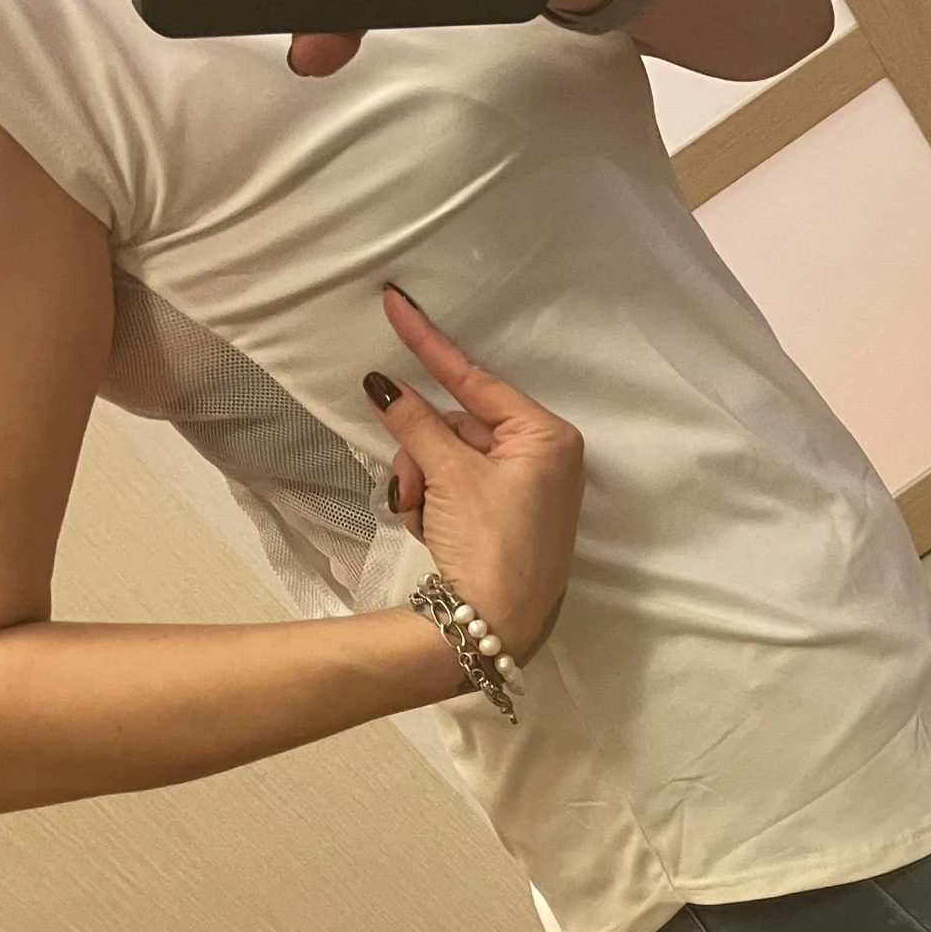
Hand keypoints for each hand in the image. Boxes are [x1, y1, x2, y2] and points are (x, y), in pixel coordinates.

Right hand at [365, 286, 585, 665]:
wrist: (496, 628)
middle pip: (458, 425)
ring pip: (451, 459)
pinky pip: (459, 488)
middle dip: (423, 452)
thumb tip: (383, 386)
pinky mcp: (510, 518)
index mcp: (547, 436)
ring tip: (421, 516)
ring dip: (424, 482)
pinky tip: (433, 531)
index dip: (430, 344)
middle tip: (409, 487)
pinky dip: (436, 503)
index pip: (476, 378)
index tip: (397, 302)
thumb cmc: (491, 546)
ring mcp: (529, 490)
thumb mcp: (449, 476)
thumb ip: (415, 423)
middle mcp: (545, 457)